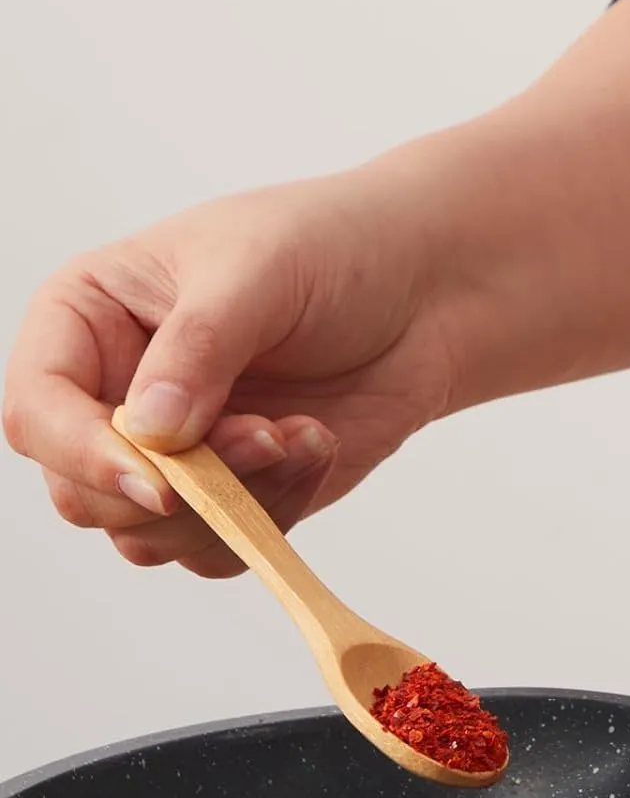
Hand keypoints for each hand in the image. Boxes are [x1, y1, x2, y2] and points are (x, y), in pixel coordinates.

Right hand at [4, 167, 462, 576]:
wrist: (423, 290)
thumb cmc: (330, 249)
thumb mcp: (255, 270)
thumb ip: (198, 349)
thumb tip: (151, 432)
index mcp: (87, 322)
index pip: (39, 412)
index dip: (85, 456)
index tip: (162, 480)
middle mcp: (114, 397)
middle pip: (86, 496)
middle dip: (179, 489)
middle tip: (266, 435)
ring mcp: (175, 455)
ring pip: (152, 537)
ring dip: (236, 504)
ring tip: (304, 433)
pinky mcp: (238, 493)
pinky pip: (224, 548)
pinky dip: (273, 517)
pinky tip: (317, 446)